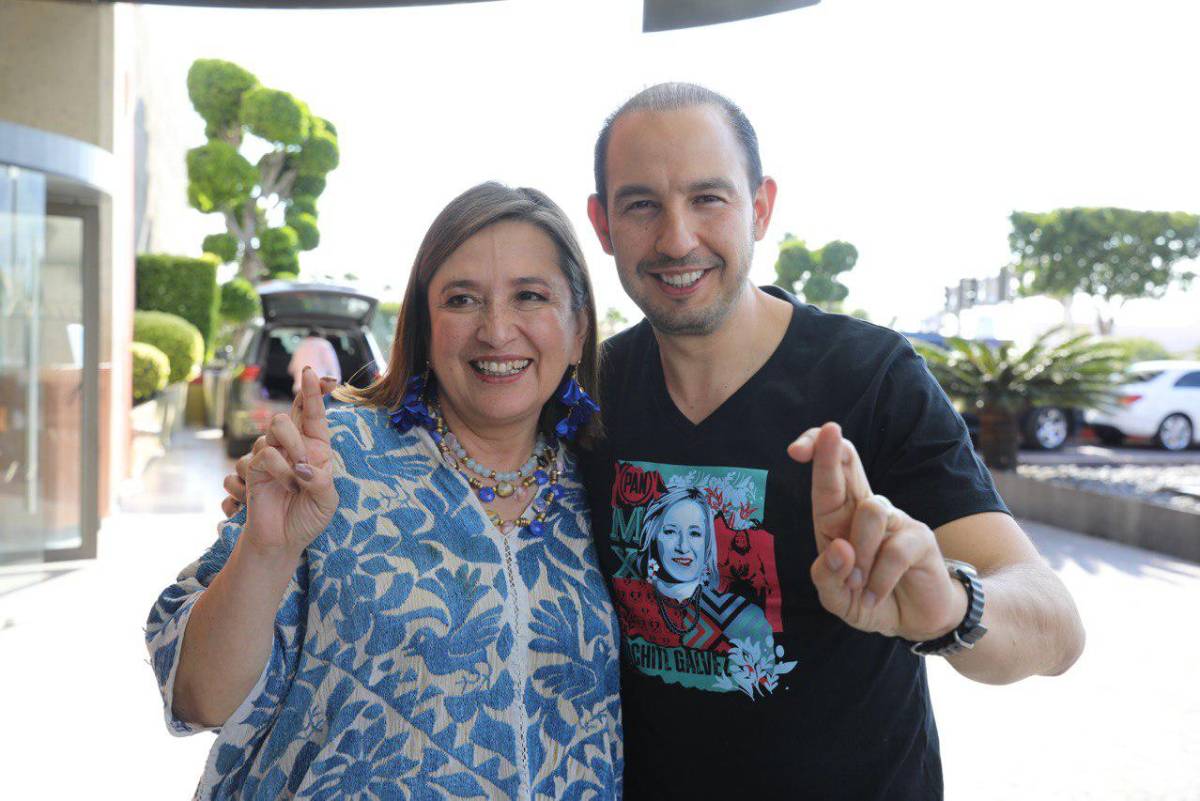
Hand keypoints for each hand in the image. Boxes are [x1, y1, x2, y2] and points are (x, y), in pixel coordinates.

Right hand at [241, 368, 338, 558]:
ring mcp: (271, 456)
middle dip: (297, 435)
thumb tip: (302, 467)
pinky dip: (277, 472)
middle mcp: (292, 447)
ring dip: (289, 457)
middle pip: (287, 415)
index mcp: (316, 448)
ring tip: (295, 483)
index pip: (313, 414)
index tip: (313, 373)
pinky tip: (280, 490)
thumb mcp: (327, 500)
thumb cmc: (308, 517)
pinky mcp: (253, 469)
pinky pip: (261, 457)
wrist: (283, 540)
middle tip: (304, 465)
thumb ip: (320, 480)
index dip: (314, 392)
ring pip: (272, 432)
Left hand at [788, 422, 964, 641]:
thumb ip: (826, 577)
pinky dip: (878, 581)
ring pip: (870, 512)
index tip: (794, 450)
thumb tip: (839, 547)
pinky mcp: (920, 537)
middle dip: (833, 451)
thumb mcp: (836, 597)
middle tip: (829, 430)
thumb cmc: (868, 600)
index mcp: (838, 518)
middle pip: (850, 467)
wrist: (914, 621)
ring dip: (860, 556)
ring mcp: (895, 519)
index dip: (816, 456)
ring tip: (859, 586)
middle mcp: (865, 510)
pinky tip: (874, 596)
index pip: (828, 476)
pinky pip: (893, 550)